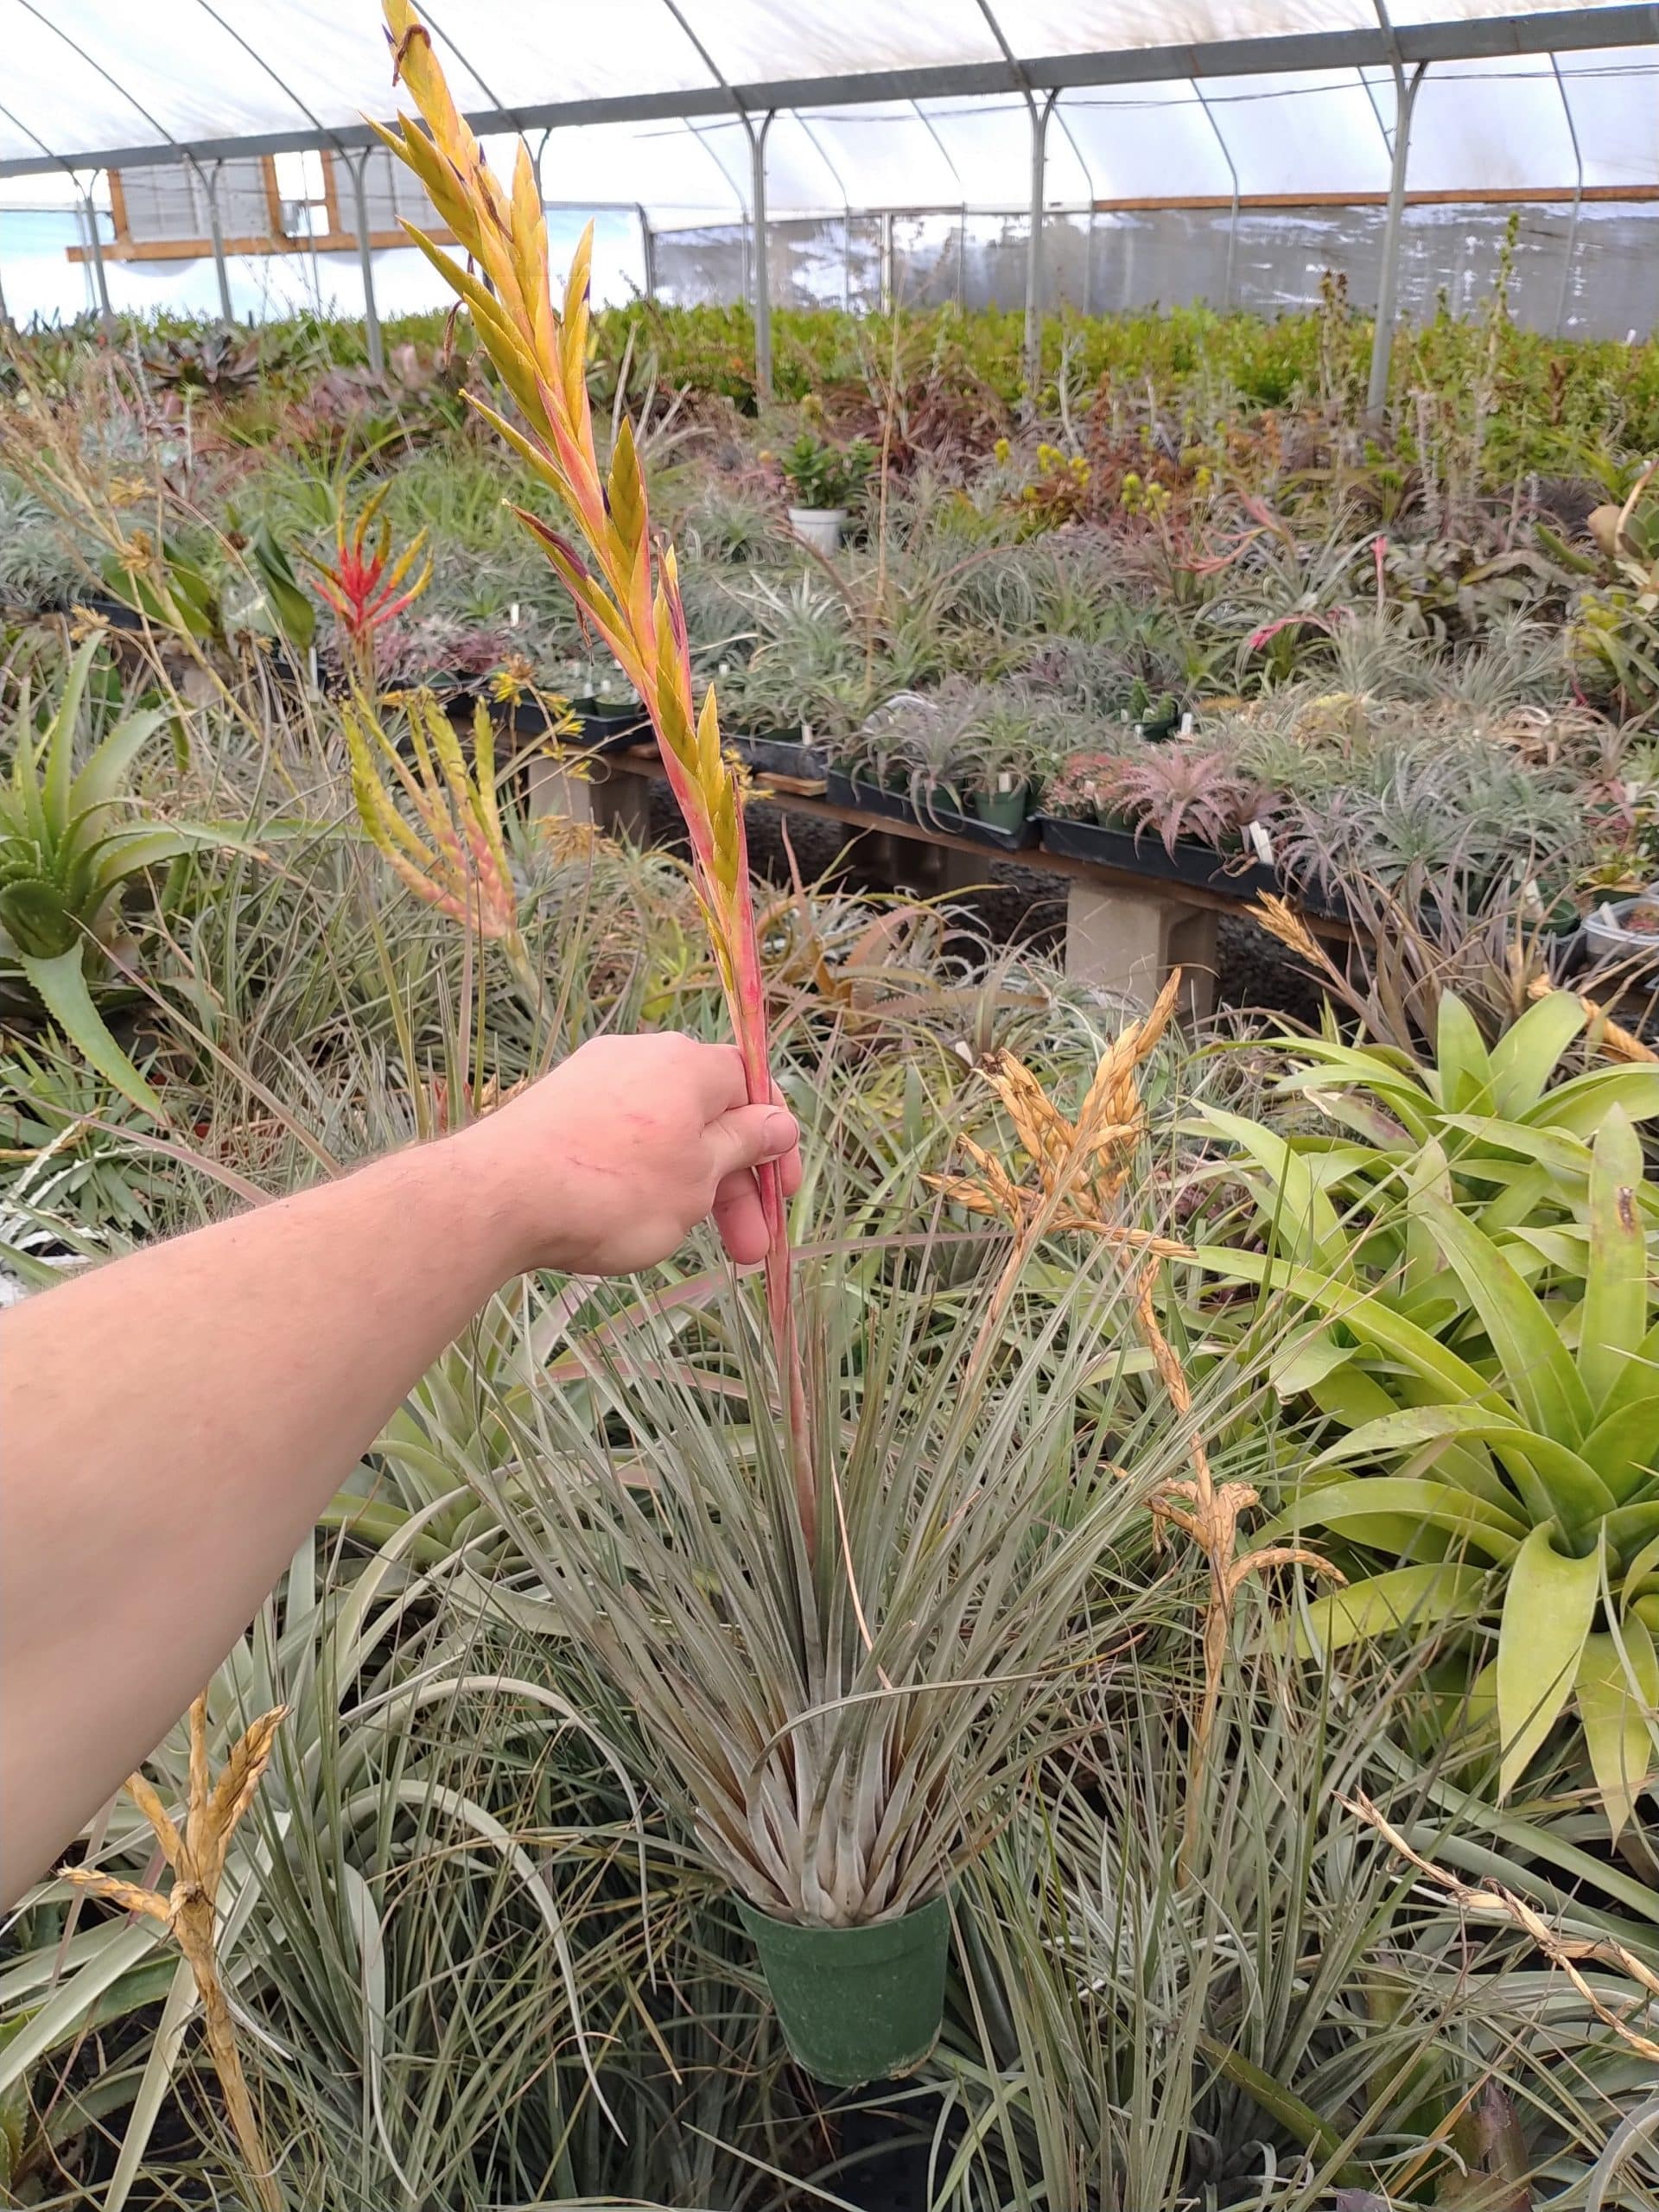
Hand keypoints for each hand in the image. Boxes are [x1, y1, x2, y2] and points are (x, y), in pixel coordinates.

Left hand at [450, 1032, 801, 1277]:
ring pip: (664, 1130)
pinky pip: (620, 1137)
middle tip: (748, 1247)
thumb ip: (742, 1145)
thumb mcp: (698, 1178)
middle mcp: (641, 1056)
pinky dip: (641, 1175)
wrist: (498, 1198)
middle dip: (734, 1184)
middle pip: (708, 1115)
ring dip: (689, 1186)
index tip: (780, 1192)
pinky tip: (634, 1218)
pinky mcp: (558, 1105)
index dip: (773, 1140)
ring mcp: (594, 1078)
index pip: (750, 1084)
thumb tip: (778, 1121)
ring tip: (685, 1241)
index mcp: (687, 1063)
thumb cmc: (614, 1190)